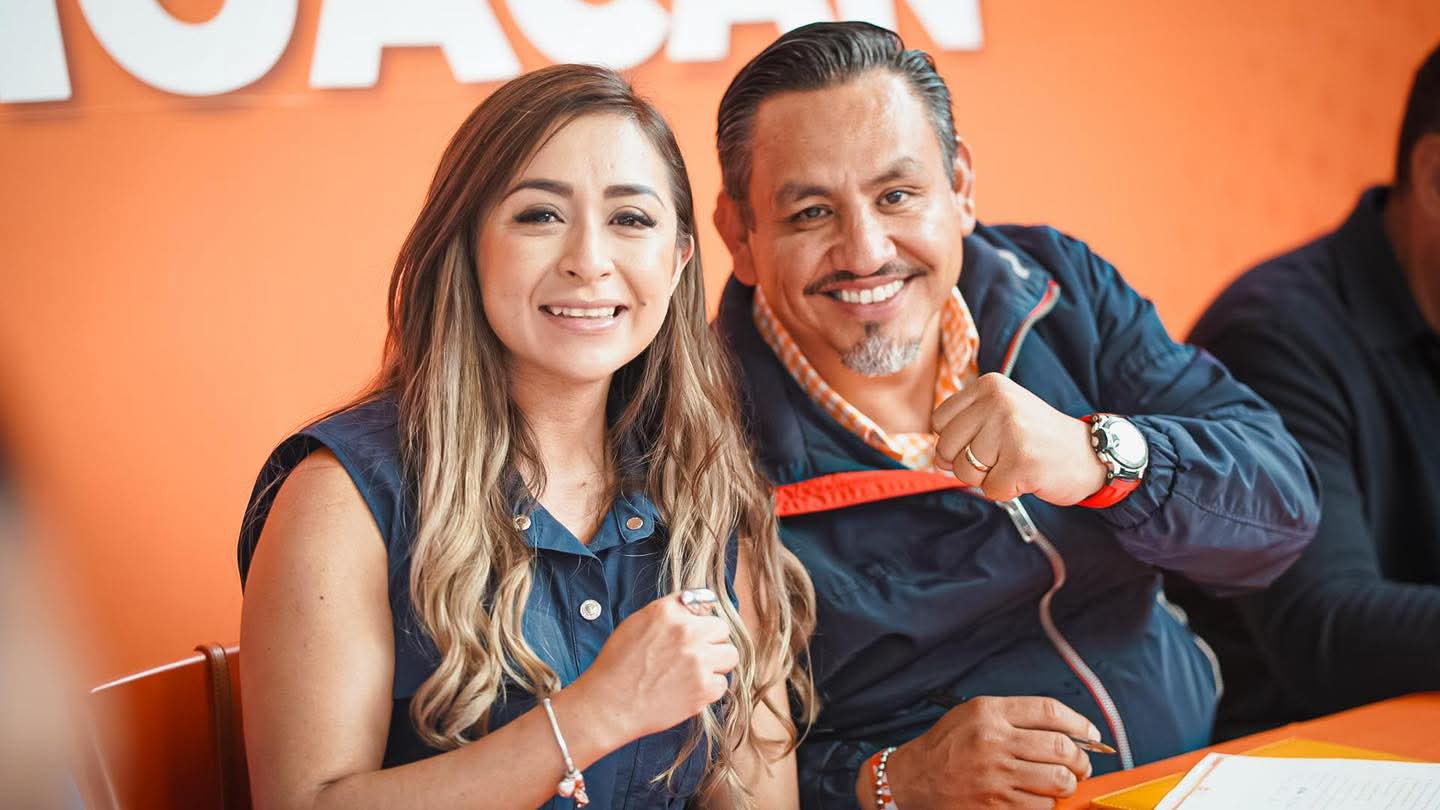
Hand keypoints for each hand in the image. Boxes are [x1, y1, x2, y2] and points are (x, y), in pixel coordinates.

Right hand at [568, 591, 736, 744]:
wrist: (609, 705)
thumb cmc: (617, 665)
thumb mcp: (636, 624)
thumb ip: (668, 613)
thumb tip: (696, 608)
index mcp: (668, 612)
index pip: (704, 604)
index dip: (698, 620)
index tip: (694, 630)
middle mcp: (687, 632)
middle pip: (721, 629)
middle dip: (711, 641)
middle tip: (694, 655)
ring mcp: (698, 660)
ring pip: (730, 655)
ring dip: (716, 664)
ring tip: (694, 673)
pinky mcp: (704, 688)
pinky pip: (722, 684)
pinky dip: (708, 690)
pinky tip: (687, 691)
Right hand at [875, 696, 1098, 808]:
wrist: (915, 778)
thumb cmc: (947, 744)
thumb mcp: (974, 713)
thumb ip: (1015, 716)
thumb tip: (1066, 730)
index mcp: (989, 712)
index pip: (1049, 711)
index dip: (1079, 723)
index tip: (1091, 733)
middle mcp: (994, 741)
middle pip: (1062, 748)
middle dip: (1081, 759)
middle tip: (1080, 764)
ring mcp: (996, 775)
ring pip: (1058, 781)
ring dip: (1067, 783)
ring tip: (1061, 781)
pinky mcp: (997, 804)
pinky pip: (1042, 805)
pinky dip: (1048, 802)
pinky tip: (1039, 795)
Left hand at [932, 373, 1106, 504]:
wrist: (1090, 453)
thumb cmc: (1038, 438)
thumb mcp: (1000, 415)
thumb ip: (964, 430)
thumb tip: (936, 460)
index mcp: (989, 386)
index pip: (939, 421)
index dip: (955, 440)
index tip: (984, 439)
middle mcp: (998, 402)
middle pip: (946, 447)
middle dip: (968, 463)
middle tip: (1002, 456)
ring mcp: (1011, 431)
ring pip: (965, 471)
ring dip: (989, 477)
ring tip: (1016, 462)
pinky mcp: (1022, 462)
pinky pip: (990, 490)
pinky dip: (1007, 490)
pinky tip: (1028, 474)